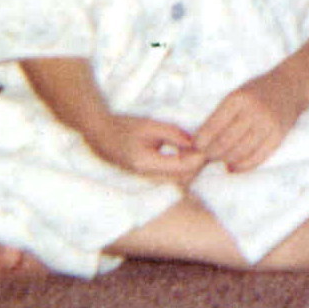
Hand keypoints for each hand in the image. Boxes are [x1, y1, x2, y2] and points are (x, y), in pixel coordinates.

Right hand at [87, 111, 206, 183]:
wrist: (101, 136)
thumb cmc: (124, 127)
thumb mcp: (150, 125)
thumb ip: (173, 134)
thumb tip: (196, 142)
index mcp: (145, 162)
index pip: (180, 167)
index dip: (196, 158)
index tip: (207, 147)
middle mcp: (146, 176)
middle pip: (181, 179)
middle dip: (196, 166)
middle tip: (207, 150)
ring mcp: (146, 180)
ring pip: (176, 182)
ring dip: (190, 170)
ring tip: (197, 152)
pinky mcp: (148, 179)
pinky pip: (170, 180)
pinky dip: (181, 171)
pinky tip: (185, 156)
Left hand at [195, 64, 308, 173]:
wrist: (292, 84)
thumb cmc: (258, 90)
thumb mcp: (237, 94)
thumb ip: (220, 115)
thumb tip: (199, 142)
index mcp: (237, 98)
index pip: (212, 127)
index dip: (201, 142)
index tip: (196, 147)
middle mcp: (252, 110)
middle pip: (224, 142)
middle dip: (211, 154)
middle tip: (207, 156)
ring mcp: (267, 123)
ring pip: (239, 152)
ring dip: (226, 160)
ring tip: (221, 160)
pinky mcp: (279, 135)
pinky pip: (257, 157)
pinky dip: (243, 166)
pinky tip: (234, 166)